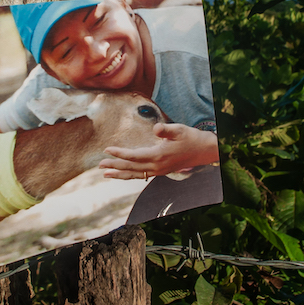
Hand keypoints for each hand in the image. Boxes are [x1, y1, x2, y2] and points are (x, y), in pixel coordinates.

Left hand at [99, 123, 218, 179]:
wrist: (204, 151)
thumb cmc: (190, 138)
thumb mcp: (179, 129)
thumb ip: (166, 129)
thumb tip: (156, 128)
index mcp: (159, 155)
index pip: (134, 156)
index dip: (119, 153)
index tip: (107, 150)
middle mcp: (157, 166)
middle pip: (131, 168)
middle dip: (114, 167)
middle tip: (99, 165)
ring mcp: (159, 171)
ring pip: (135, 175)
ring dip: (120, 174)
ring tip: (105, 175)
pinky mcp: (161, 171)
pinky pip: (142, 175)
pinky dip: (130, 175)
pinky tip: (123, 174)